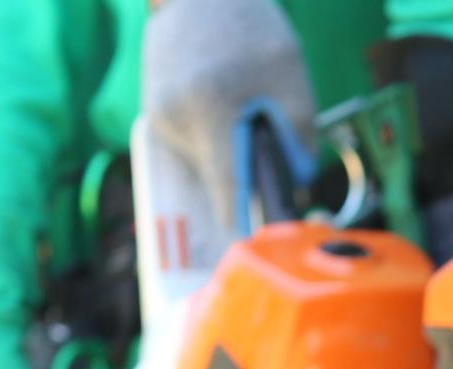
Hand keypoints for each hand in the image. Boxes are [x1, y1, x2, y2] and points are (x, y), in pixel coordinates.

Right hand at [143, 0, 317, 235]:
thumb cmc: (254, 29)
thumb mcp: (292, 79)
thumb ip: (300, 138)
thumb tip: (301, 189)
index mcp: (210, 107)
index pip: (227, 185)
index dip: (245, 222)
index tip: (256, 254)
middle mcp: (174, 114)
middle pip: (216, 176)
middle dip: (243, 178)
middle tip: (270, 165)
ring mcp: (157, 112)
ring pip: (202, 161)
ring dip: (227, 153)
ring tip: (243, 112)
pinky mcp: (152, 107)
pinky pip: (190, 142)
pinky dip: (211, 137)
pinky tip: (224, 105)